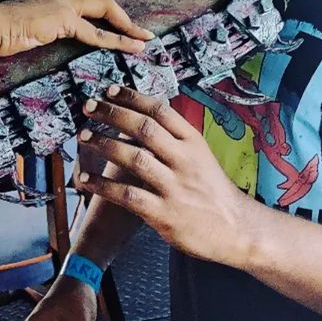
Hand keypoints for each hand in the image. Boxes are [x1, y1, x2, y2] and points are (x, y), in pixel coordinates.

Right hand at [0, 0, 152, 57]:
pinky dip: (113, 40)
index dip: (110, 17)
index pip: (89, 6)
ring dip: (127, 30)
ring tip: (144, 42)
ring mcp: (61, 9)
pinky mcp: (59, 21)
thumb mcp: (24, 33)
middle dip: (126, 20)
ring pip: (104, 16)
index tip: (124, 29)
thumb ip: (38, 33)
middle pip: (103, 5)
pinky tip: (125, 47)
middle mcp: (61, 2)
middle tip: (145, 35)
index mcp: (54, 4)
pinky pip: (93, 32)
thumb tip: (41, 41)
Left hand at [76, 86, 259, 266]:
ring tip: (84, 136)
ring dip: (104, 144)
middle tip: (89, 107)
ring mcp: (174, 187)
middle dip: (113, 114)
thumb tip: (145, 115)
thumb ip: (176, 138)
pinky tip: (85, 179)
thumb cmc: (213, 191)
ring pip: (134, 158)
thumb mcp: (201, 156)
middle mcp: (184, 161)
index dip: (132, 97)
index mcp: (193, 143)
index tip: (110, 90)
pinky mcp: (164, 213)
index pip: (161, 110)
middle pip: (144, 128)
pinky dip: (103, 185)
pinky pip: (127, 195)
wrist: (238, 230)